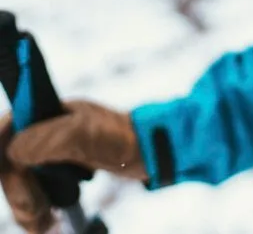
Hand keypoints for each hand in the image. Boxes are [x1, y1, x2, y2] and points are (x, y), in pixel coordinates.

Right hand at [0, 101, 147, 232]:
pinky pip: (36, 190)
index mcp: (47, 114)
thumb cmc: (122, 137)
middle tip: (35, 211)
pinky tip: (44, 223)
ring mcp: (52, 150)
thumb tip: (14, 152)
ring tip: (41, 224)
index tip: (12, 176)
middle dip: (17, 190)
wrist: (152, 152)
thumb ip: (46, 140)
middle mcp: (45, 130)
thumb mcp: (83, 134)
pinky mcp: (61, 168)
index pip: (5, 130)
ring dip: (25, 205)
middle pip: (10, 162)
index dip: (3, 156)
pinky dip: (36, 209)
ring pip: (21, 180)